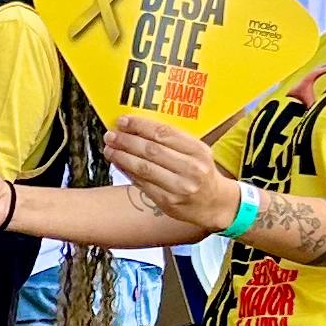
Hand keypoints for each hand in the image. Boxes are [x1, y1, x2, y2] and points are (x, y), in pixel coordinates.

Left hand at [106, 113, 239, 230]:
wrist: (216, 204)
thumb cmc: (202, 173)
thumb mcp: (197, 152)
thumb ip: (174, 140)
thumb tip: (139, 128)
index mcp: (198, 151)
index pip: (164, 133)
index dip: (140, 125)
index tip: (123, 120)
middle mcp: (190, 168)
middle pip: (151, 150)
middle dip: (127, 140)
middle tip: (111, 134)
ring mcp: (180, 187)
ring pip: (144, 168)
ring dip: (122, 156)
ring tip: (110, 149)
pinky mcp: (168, 202)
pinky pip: (143, 184)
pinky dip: (127, 172)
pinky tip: (118, 164)